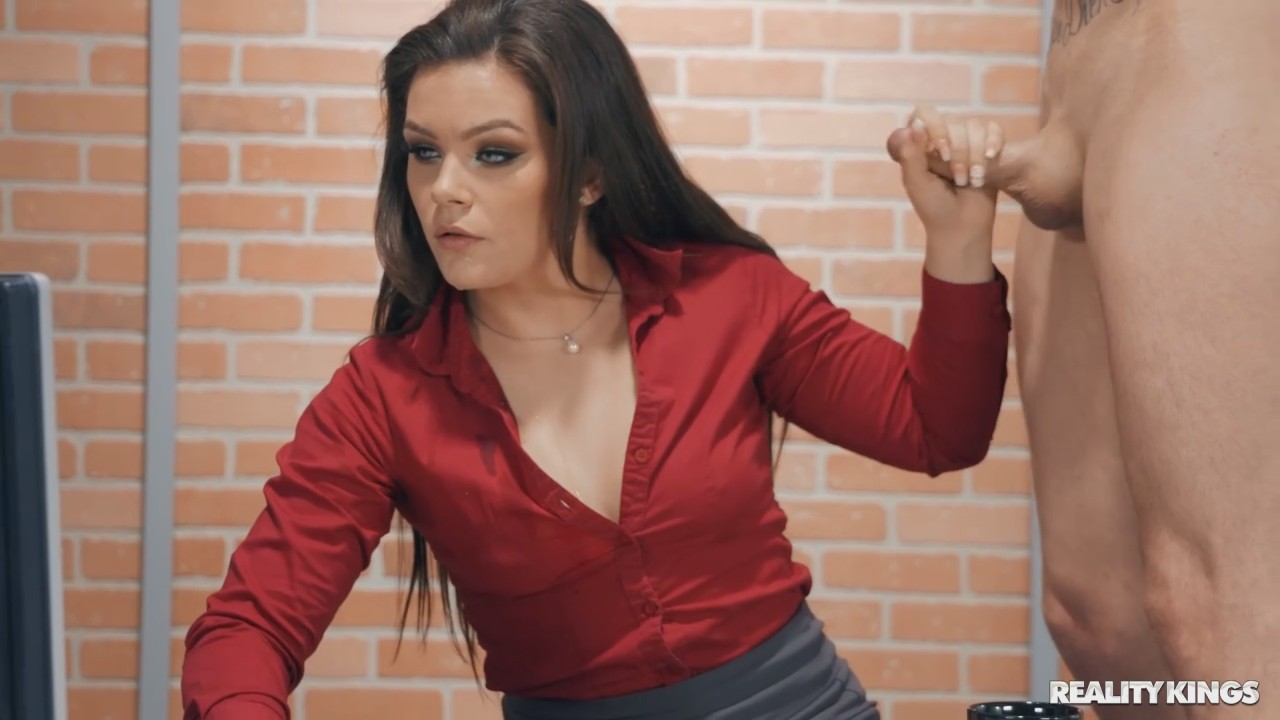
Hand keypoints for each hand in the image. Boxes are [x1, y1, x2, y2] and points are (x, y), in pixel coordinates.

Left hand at [887, 105, 1003, 243]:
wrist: (963, 227)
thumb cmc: (934, 208)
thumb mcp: (916, 183)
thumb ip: (910, 155)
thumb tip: (914, 125)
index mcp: (921, 144)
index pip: (924, 114)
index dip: (935, 128)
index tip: (939, 153)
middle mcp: (943, 138)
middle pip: (952, 120)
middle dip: (957, 152)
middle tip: (957, 178)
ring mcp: (966, 142)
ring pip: (974, 126)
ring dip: (974, 156)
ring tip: (972, 180)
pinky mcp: (988, 148)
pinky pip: (993, 129)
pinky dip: (993, 143)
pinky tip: (991, 159)